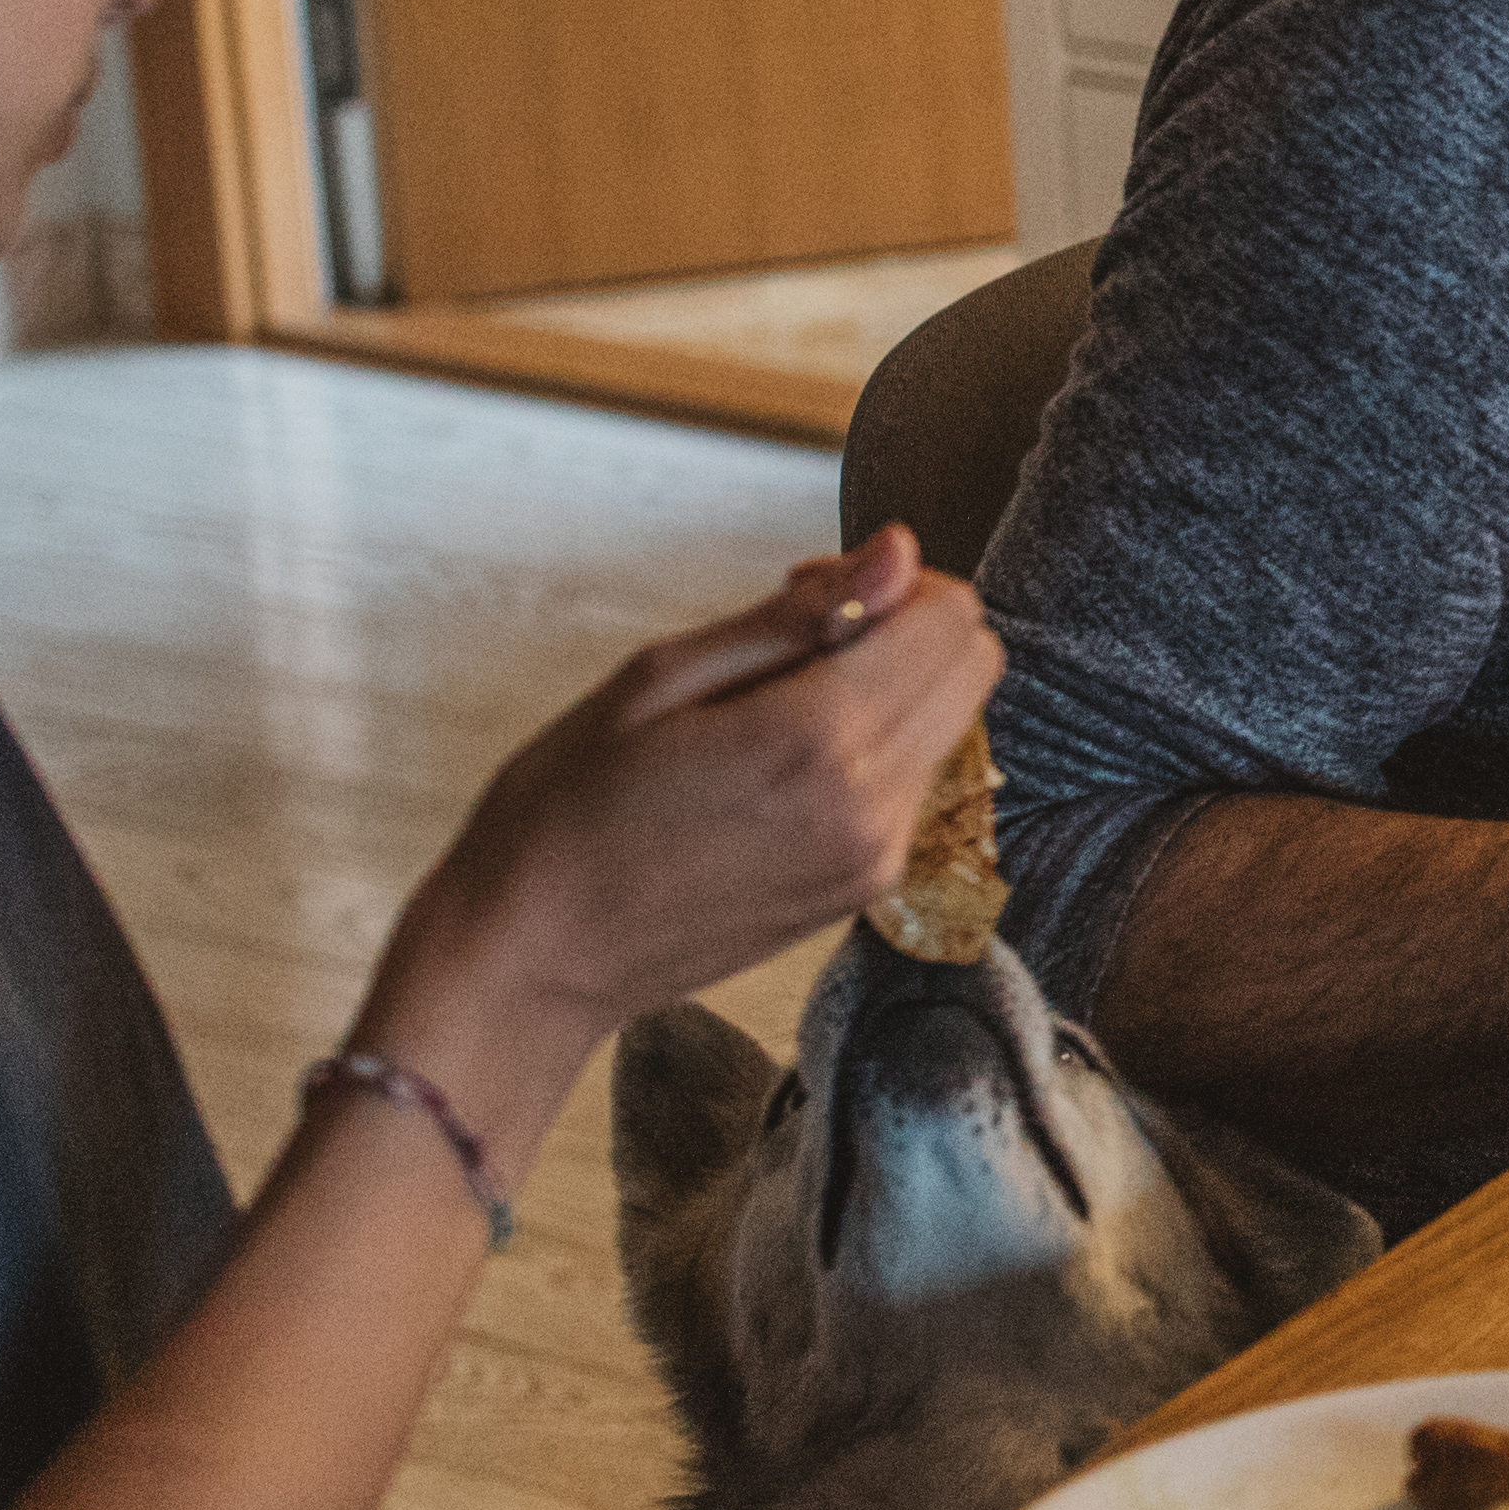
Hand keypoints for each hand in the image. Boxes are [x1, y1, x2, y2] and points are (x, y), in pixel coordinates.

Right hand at [370, 532, 1000, 1110]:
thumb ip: (796, 616)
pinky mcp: (864, 891)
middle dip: (906, 628)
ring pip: (954, 723)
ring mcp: (876, 858)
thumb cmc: (567, 808)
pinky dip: (875, 750)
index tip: (810, 592)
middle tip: (797, 639)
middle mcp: (872, 806)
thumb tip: (898, 552)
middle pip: (974, 666)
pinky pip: (915, 784)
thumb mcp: (661, 678)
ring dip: (892, 691)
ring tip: (773, 706)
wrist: (535, 957)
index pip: (951, 618)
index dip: (891, 582)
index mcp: (820, 740)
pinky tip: (780, 761)